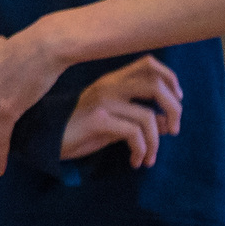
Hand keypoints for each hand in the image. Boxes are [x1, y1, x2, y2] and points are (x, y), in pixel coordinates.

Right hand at [59, 56, 183, 166]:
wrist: (46, 139)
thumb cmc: (80, 130)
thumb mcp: (113, 121)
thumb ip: (138, 118)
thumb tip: (168, 123)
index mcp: (113, 80)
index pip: (149, 64)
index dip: (170, 78)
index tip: (178, 100)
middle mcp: (109, 86)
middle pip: (155, 84)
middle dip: (173, 109)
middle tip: (174, 130)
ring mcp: (103, 102)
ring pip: (147, 116)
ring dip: (156, 141)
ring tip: (150, 157)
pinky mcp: (97, 120)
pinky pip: (133, 133)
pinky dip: (141, 150)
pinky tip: (135, 161)